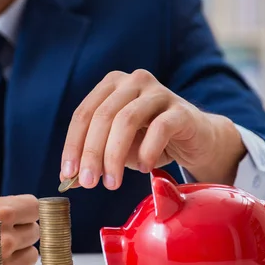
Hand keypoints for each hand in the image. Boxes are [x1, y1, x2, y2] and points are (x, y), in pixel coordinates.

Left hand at [60, 70, 245, 189]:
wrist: (197, 140)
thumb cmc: (151, 141)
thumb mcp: (117, 149)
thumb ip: (94, 159)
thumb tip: (68, 178)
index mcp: (112, 85)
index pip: (83, 113)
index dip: (73, 144)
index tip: (68, 173)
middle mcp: (133, 81)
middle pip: (103, 116)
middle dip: (92, 153)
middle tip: (89, 183)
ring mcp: (159, 92)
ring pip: (127, 120)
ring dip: (114, 155)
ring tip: (112, 183)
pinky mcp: (181, 109)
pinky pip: (159, 128)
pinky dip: (147, 152)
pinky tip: (143, 168)